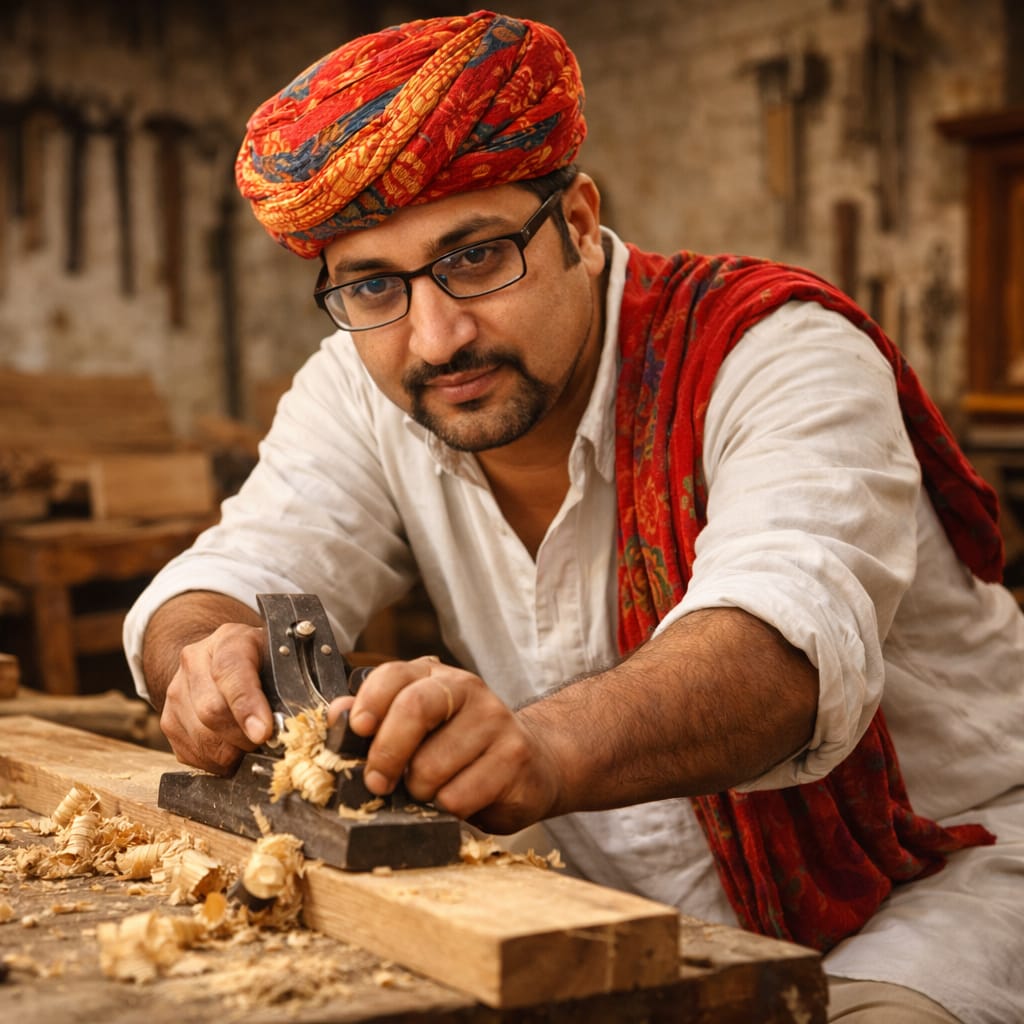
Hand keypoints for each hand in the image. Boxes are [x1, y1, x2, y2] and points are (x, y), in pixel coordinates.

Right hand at [159, 623, 272, 773]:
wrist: (225, 658)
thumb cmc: (262, 662)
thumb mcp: (280, 659)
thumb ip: (286, 684)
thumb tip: (287, 724)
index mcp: (228, 640)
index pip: (231, 671)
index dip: (247, 706)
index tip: (263, 732)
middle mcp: (194, 661)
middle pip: (212, 712)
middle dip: (245, 737)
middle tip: (266, 742)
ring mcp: (176, 691)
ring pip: (201, 739)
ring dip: (232, 752)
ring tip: (249, 743)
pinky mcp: (168, 720)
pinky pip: (191, 754)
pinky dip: (216, 761)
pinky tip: (231, 747)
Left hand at [328, 656, 561, 833]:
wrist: (534, 763)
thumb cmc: (463, 747)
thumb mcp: (420, 728)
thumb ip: (378, 718)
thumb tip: (336, 715)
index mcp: (435, 676)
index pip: (394, 676)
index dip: (369, 704)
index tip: (356, 731)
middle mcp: (467, 689)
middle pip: (415, 709)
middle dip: (386, 754)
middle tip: (378, 783)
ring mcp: (495, 720)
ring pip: (431, 767)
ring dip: (420, 793)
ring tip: (431, 791)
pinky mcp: (515, 756)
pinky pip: (458, 797)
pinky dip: (448, 810)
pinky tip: (459, 800)